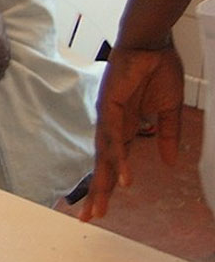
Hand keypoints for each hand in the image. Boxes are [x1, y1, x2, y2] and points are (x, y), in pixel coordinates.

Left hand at [80, 45, 183, 221]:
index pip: (113, 162)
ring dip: (104, 180)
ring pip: (104, 154)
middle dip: (97, 190)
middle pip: (102, 164)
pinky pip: (115, 136)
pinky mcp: (111, 105)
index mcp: (124, 128)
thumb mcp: (168, 112)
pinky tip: (121, 175)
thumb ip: (167, 137)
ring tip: (102, 205)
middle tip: (90, 216)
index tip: (100, 208)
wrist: (152, 44)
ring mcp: (109, 115)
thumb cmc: (158, 72)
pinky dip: (118, 156)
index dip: (107, 184)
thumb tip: (170, 163)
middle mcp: (112, 125)